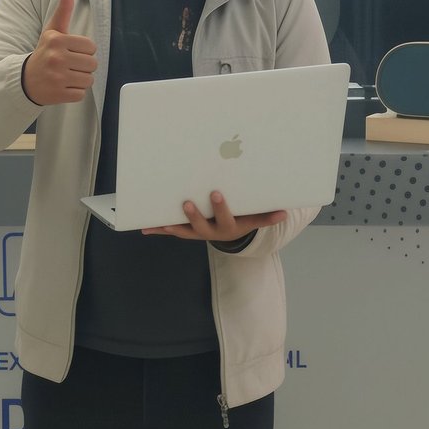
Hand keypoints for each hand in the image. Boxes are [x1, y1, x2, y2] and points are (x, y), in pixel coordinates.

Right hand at [22, 0, 97, 104]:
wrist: (24, 80)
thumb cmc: (44, 52)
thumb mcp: (52, 30)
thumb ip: (63, 8)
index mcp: (57, 40)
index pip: (91, 47)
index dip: (84, 51)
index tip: (72, 52)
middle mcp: (57, 58)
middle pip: (92, 64)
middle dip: (84, 66)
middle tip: (70, 65)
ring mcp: (57, 78)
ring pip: (89, 80)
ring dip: (81, 79)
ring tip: (67, 76)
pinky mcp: (58, 95)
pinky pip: (81, 94)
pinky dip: (74, 92)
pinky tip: (63, 86)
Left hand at [143, 191, 287, 242]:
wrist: (229, 234)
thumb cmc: (242, 218)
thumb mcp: (254, 217)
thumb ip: (267, 216)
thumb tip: (284, 212)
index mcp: (228, 227)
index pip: (226, 218)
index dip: (221, 208)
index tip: (216, 194)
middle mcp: (211, 232)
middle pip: (201, 226)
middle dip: (194, 215)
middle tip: (187, 203)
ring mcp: (196, 233)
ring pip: (183, 230)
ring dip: (171, 226)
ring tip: (161, 221)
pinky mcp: (185, 231)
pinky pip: (171, 230)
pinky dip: (158, 228)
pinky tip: (144, 226)